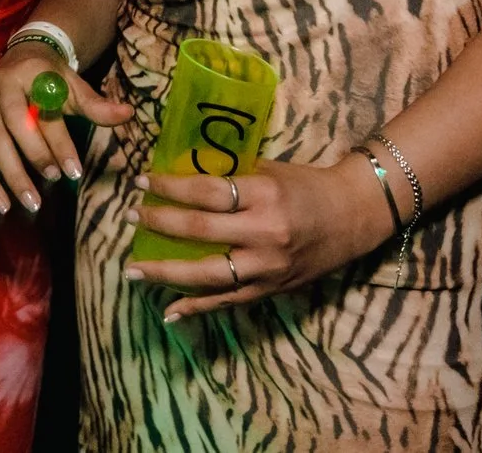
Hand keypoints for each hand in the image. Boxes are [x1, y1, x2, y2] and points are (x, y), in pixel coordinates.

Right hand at [0, 41, 133, 215]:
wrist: (21, 57)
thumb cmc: (52, 76)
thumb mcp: (75, 84)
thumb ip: (96, 104)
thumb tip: (127, 114)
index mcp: (29, 76)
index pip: (43, 110)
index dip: (59, 141)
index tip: (75, 170)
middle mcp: (2, 91)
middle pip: (13, 125)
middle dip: (34, 154)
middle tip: (54, 179)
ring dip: (9, 175)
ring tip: (31, 203)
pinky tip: (3, 204)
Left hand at [122, 158, 393, 320]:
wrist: (353, 217)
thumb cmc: (306, 186)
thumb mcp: (268, 171)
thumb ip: (229, 179)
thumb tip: (180, 177)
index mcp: (263, 195)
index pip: (206, 192)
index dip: (169, 188)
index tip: (140, 183)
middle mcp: (264, 234)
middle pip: (200, 232)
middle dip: (159, 224)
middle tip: (128, 218)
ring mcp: (267, 267)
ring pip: (208, 275)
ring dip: (166, 274)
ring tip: (133, 270)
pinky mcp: (271, 289)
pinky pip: (227, 301)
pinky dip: (197, 308)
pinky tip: (169, 310)